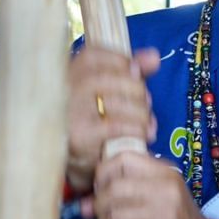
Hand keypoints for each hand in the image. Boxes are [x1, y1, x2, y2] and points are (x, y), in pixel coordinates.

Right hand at [67, 47, 160, 193]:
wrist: (67, 162)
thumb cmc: (88, 121)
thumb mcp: (104, 91)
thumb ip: (128, 71)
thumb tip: (154, 57)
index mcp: (66, 72)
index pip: (97, 56)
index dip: (123, 63)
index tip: (135, 75)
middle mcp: (63, 89)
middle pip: (114, 78)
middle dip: (138, 92)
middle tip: (145, 105)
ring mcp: (69, 113)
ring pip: (120, 102)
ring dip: (142, 114)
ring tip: (146, 123)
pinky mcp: (79, 137)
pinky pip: (118, 126)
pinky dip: (136, 130)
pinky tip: (142, 136)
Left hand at [86, 151, 217, 218]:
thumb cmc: (176, 218)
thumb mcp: (161, 193)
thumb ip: (127, 191)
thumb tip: (85, 204)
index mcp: (164, 172)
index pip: (123, 159)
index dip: (103, 173)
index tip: (100, 190)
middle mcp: (166, 188)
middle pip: (114, 190)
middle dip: (99, 207)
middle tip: (101, 218)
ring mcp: (166, 212)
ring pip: (115, 218)